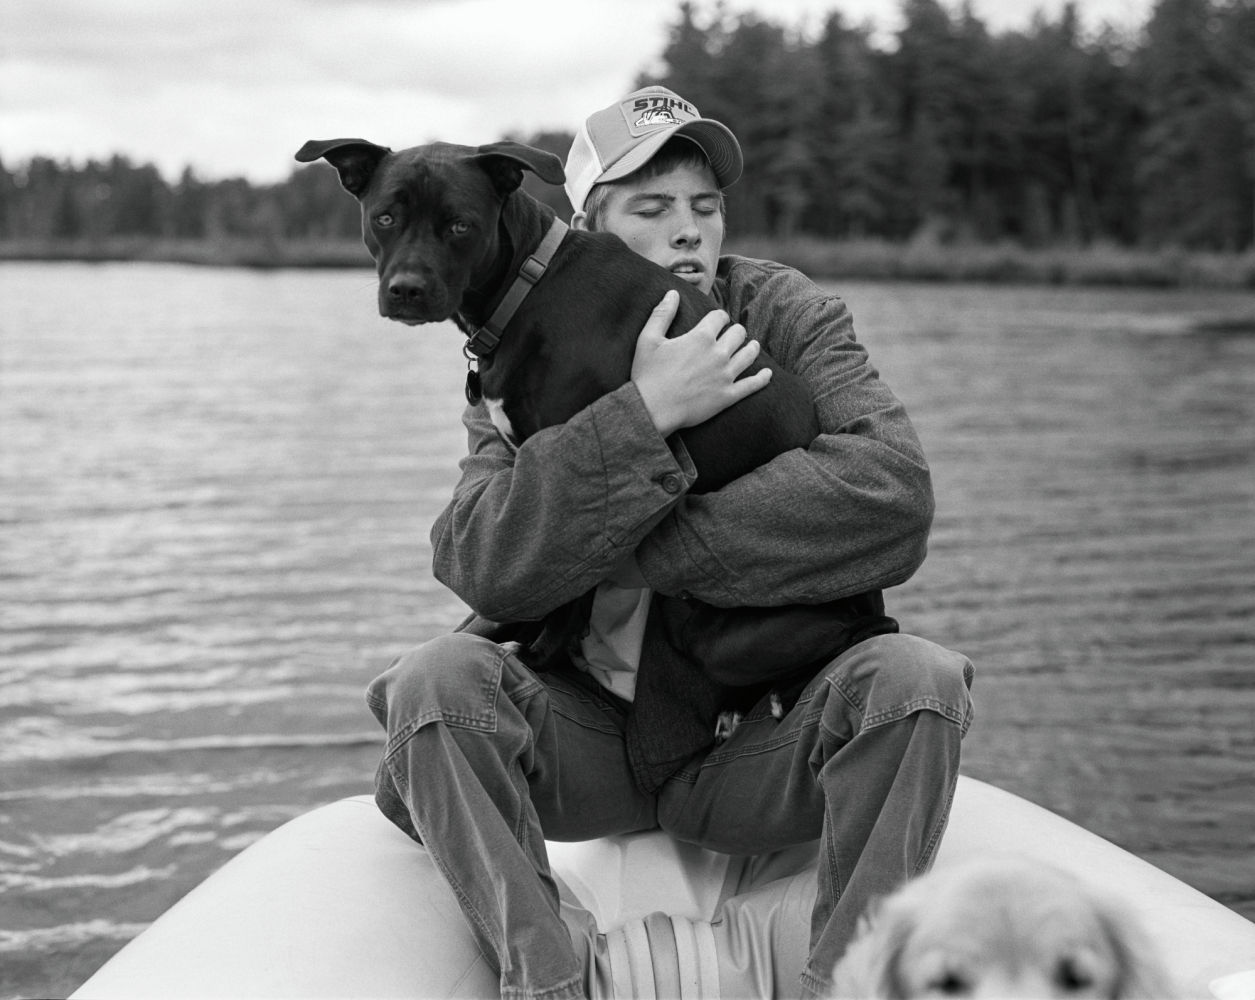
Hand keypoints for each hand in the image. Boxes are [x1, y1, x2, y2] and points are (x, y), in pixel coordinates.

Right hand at [631, 290, 772, 436]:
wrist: (652, 410)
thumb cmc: (647, 375)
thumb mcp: (648, 339)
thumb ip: (662, 313)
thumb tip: (672, 292)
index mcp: (700, 337)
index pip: (719, 317)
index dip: (719, 317)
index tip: (717, 320)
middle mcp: (718, 353)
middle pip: (738, 334)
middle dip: (735, 332)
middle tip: (733, 335)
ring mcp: (725, 376)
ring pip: (749, 355)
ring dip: (751, 348)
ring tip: (752, 346)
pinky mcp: (728, 396)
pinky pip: (752, 385)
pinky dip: (762, 378)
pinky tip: (768, 374)